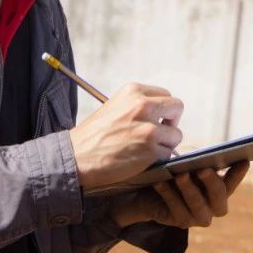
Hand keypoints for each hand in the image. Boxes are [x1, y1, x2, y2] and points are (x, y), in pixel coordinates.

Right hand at [69, 83, 183, 189]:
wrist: (75, 157)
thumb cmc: (92, 135)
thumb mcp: (115, 106)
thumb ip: (138, 105)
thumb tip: (161, 114)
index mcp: (133, 91)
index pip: (166, 95)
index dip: (164, 110)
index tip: (157, 120)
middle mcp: (143, 105)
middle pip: (177, 108)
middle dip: (171, 122)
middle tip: (160, 134)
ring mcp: (148, 128)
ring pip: (176, 134)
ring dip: (166, 144)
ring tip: (146, 150)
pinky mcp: (150, 150)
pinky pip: (168, 154)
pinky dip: (159, 159)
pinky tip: (142, 160)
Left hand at [111, 161, 249, 228]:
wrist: (151, 192)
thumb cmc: (176, 172)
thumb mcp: (188, 163)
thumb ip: (198, 161)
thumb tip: (201, 155)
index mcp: (220, 189)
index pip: (232, 182)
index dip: (238, 174)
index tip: (243, 160)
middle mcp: (214, 206)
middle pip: (219, 198)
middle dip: (211, 182)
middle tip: (203, 168)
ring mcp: (198, 217)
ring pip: (197, 206)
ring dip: (189, 189)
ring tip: (180, 175)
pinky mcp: (180, 222)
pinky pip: (176, 209)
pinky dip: (168, 194)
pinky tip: (160, 182)